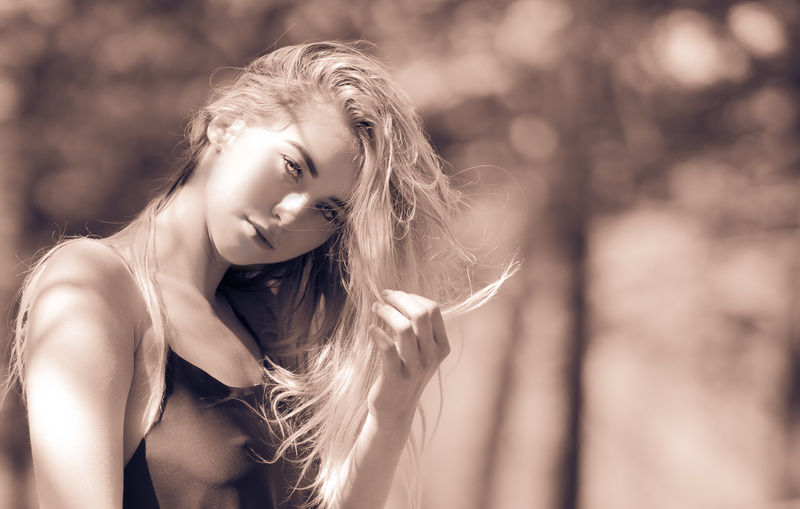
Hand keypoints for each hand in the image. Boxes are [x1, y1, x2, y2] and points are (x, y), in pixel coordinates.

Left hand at [368, 290, 450, 427]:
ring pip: (404, 328)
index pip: (433, 309)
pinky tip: (371, 330)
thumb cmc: (404, 373)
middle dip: (399, 299)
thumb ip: (418, 328)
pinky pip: (387, 348)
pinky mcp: (396, 377)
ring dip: (386, 312)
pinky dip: (377, 334)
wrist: (395, 410)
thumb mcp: (420, 351)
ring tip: (375, 309)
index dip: (411, 296)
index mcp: (441, 345)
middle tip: (382, 296)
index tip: (394, 295)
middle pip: (420, 314)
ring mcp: (415, 367)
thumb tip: (400, 297)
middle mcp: (432, 355)